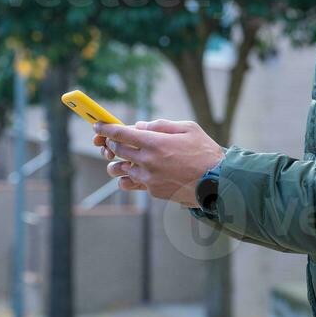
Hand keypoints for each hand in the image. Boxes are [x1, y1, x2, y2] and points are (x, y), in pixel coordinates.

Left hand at [94, 119, 224, 208]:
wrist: (218, 182)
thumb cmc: (205, 152)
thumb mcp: (187, 128)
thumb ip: (161, 125)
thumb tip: (139, 126)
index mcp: (155, 143)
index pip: (120, 133)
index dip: (105, 128)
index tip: (97, 126)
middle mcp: (148, 161)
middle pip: (117, 150)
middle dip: (111, 143)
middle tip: (113, 140)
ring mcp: (149, 179)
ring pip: (118, 170)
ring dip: (117, 162)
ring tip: (124, 159)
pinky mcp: (153, 191)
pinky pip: (131, 184)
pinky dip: (130, 177)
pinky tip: (137, 172)